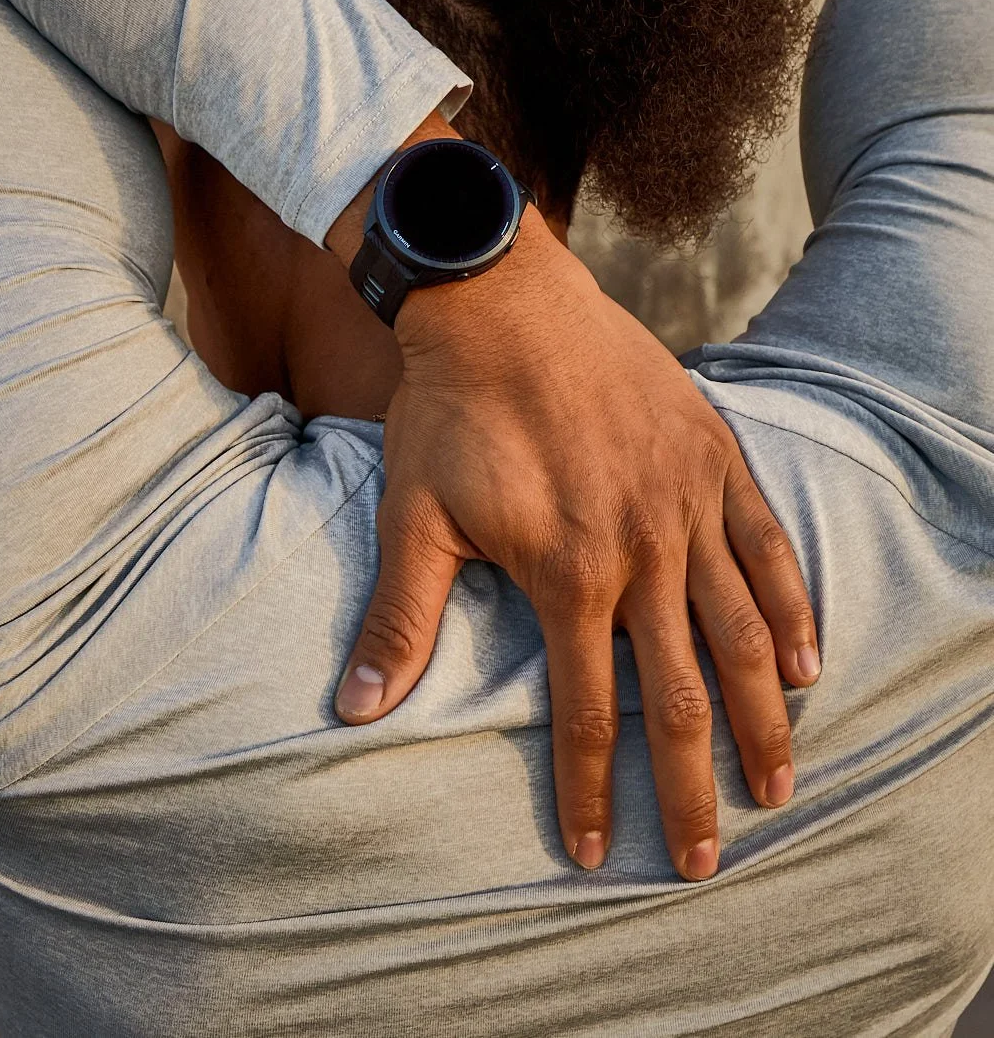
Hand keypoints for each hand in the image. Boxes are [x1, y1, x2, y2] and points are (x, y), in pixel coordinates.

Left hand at [327, 130, 819, 879]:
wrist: (499, 300)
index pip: (586, 712)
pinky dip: (792, 608)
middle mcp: (643, 549)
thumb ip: (401, 619)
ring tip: (776, 783)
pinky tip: (807, 661)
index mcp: (569, 572)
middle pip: (682, 693)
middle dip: (692, 788)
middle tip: (707, 862)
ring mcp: (688, 501)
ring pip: (743, 632)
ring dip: (763, 717)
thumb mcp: (416, 515)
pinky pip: (767, 546)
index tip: (600, 856)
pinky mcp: (712, 455)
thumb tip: (353, 713)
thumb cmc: (452, 409)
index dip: (593, 792)